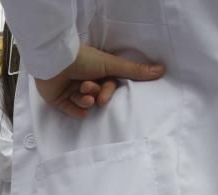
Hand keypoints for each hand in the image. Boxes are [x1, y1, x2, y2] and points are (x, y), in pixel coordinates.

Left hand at [35, 44, 164, 118]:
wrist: (56, 63)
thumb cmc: (83, 60)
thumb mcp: (111, 65)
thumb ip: (134, 70)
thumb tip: (162, 70)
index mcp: (95, 70)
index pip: (106, 86)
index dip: (106, 92)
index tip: (102, 97)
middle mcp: (83, 80)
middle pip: (96, 95)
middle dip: (93, 94)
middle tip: (88, 90)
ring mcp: (69, 89)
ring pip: (83, 103)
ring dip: (83, 99)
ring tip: (79, 91)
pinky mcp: (57, 98)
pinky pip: (69, 110)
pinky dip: (75, 110)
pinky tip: (79, 111)